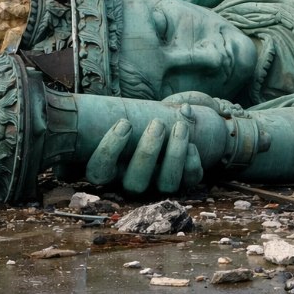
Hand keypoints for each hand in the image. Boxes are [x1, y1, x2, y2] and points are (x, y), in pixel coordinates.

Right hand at [85, 107, 203, 193]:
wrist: (182, 132)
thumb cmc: (152, 120)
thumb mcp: (147, 111)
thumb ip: (161, 107)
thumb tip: (185, 109)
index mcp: (113, 169)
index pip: (99, 172)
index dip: (109, 151)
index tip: (124, 122)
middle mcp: (135, 183)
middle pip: (134, 183)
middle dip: (147, 152)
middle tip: (158, 123)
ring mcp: (160, 187)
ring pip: (165, 185)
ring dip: (174, 155)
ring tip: (180, 126)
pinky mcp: (184, 185)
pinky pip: (188, 183)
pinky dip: (192, 165)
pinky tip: (193, 145)